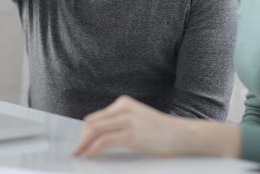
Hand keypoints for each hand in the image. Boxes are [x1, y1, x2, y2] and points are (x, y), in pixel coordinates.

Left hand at [74, 96, 192, 157]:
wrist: (182, 134)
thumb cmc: (161, 131)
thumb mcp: (137, 119)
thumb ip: (119, 122)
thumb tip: (97, 134)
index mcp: (124, 103)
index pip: (95, 117)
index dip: (84, 132)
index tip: (79, 143)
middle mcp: (124, 108)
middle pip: (92, 123)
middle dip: (82, 138)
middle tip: (77, 151)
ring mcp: (128, 121)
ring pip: (95, 131)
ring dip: (84, 144)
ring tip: (80, 154)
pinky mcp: (132, 135)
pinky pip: (105, 141)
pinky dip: (93, 149)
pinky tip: (90, 154)